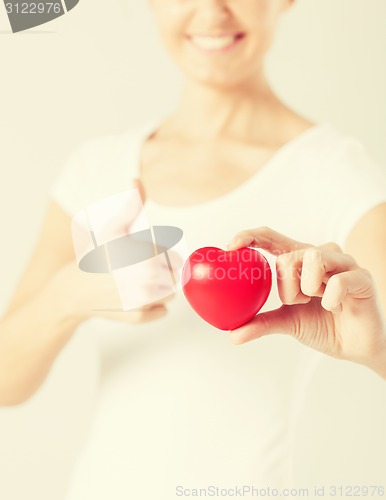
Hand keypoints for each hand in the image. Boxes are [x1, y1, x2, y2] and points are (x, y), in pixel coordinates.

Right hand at [52, 179, 181, 323]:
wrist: (71, 290)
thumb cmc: (94, 257)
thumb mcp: (113, 228)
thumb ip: (131, 205)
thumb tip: (137, 181)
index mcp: (148, 256)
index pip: (175, 255)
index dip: (160, 253)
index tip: (143, 253)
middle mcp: (149, 280)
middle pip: (174, 274)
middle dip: (161, 269)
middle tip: (137, 267)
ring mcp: (145, 301)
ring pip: (170, 294)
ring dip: (161, 288)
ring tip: (137, 281)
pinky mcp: (139, 318)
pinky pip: (162, 312)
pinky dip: (154, 306)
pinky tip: (135, 296)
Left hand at [227, 226, 385, 375]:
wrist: (355, 347)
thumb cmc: (323, 326)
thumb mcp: (287, 322)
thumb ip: (261, 323)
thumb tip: (233, 335)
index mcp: (299, 261)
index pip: (272, 238)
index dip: (251, 236)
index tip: (231, 246)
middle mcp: (320, 255)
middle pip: (287, 257)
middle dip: (287, 288)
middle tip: (300, 302)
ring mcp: (343, 263)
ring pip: (312, 259)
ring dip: (308, 289)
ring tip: (318, 302)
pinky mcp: (361, 277)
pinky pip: (338, 281)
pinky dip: (330, 299)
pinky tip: (335, 308)